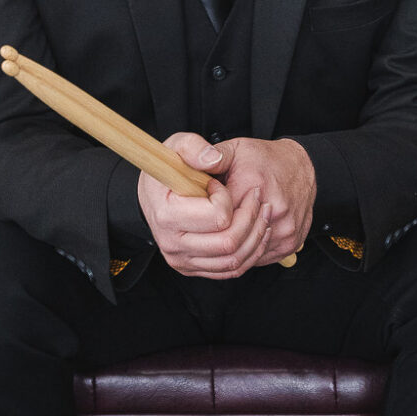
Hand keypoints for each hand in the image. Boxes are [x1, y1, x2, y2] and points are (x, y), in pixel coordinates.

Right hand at [137, 133, 273, 279]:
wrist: (155, 195)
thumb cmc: (168, 169)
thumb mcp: (177, 146)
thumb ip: (193, 147)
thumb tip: (213, 160)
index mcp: (166, 215)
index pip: (216, 216)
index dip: (226, 197)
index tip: (218, 183)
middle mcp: (172, 243)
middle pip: (229, 242)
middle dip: (252, 218)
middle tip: (256, 198)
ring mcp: (182, 260)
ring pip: (234, 260)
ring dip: (256, 236)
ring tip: (262, 212)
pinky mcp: (193, 268)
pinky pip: (231, 269)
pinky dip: (251, 252)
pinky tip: (257, 231)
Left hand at [212, 137, 315, 269]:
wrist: (302, 168)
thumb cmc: (266, 159)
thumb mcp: (234, 150)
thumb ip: (209, 157)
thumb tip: (189, 167)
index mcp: (253, 187)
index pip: (215, 216)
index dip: (204, 212)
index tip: (205, 204)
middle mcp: (272, 211)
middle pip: (228, 239)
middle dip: (215, 233)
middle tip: (215, 218)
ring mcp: (283, 231)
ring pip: (242, 255)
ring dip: (229, 246)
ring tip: (227, 227)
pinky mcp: (289, 244)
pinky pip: (257, 259)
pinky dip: (245, 252)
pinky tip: (241, 235)